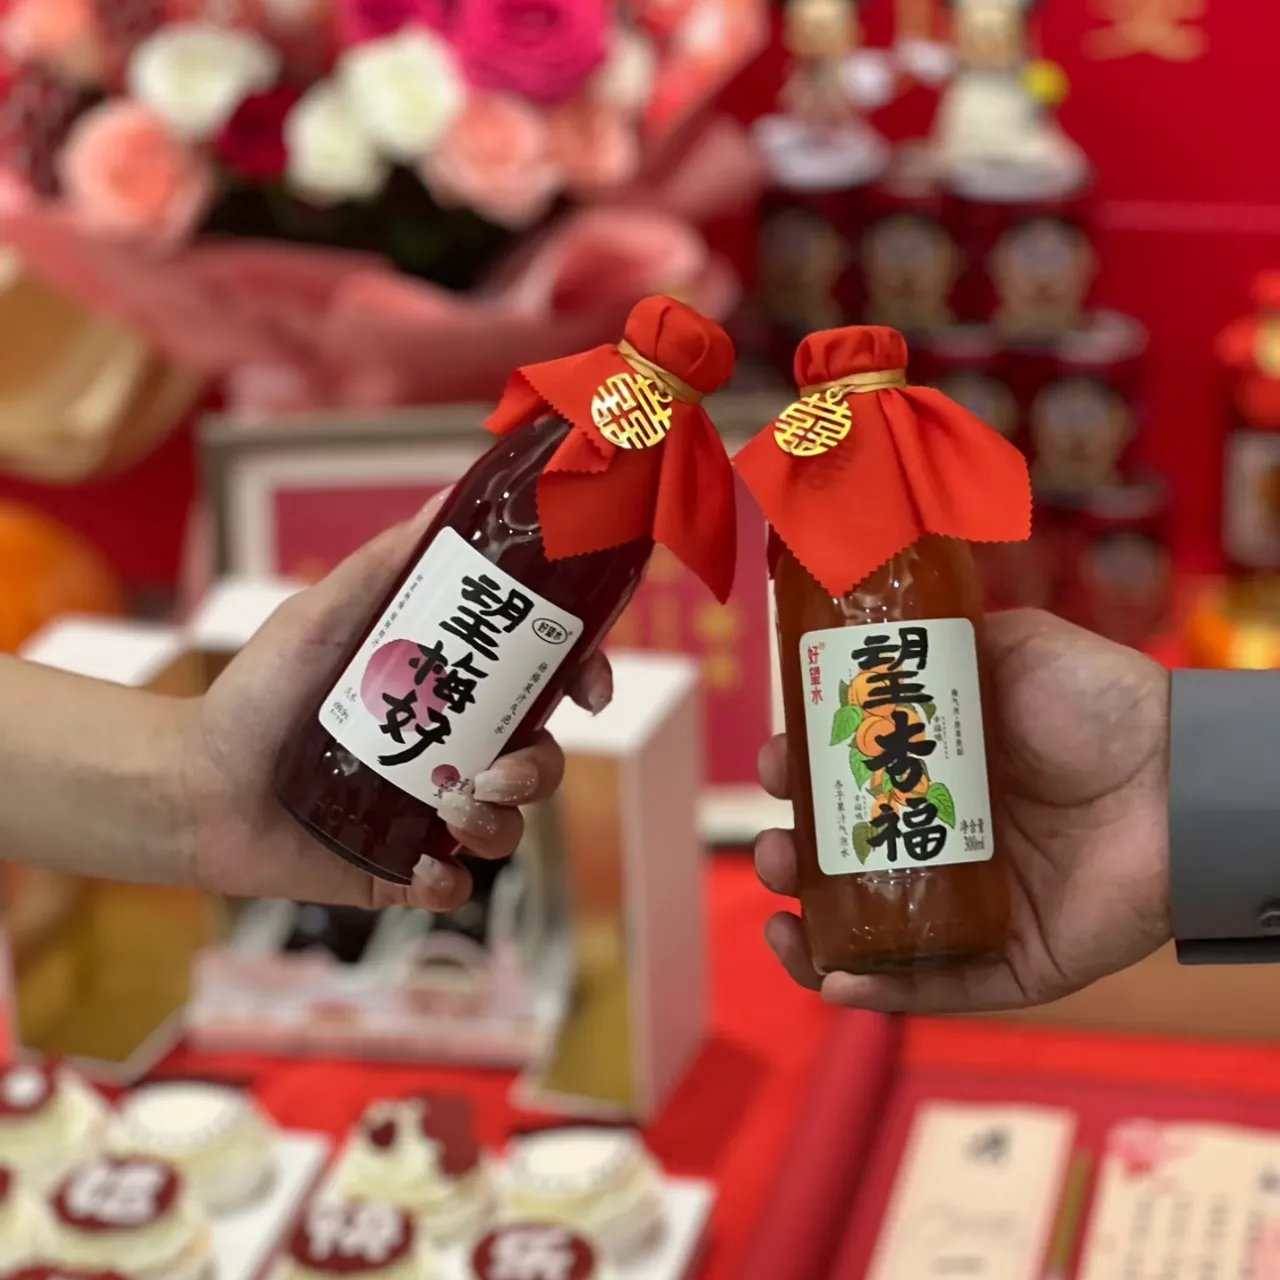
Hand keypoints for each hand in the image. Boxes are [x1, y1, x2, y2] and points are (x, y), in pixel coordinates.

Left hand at [183, 494, 611, 913]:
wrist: (193, 780)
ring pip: (507, 826)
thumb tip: (446, 501)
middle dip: (542, 768)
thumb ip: (385, 565)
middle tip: (501, 769)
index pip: (538, 687)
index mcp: (447, 692)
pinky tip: (423, 866)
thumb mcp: (323, 615)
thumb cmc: (257, 691)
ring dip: (501, 824)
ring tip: (454, 812)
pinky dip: (448, 882)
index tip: (588, 688)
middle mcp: (449, 752)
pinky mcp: (395, 869)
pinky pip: (452, 886)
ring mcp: (426, 814)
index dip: (579, 682)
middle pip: (540, 761)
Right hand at [755, 609, 1169, 1011]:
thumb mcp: (1011, 649)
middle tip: (774, 850)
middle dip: (793, 863)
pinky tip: (836, 977)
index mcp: (942, 776)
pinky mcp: (1016, 962)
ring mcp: (981, 907)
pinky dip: (883, 991)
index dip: (802, 783)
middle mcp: (952, 842)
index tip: (775, 767)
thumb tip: (879, 631)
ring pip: (879, 938)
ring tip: (783, 923)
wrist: (1178, 774)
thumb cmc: (1098, 705)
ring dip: (816, 937)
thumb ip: (949, 643)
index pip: (850, 788)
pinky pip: (941, 986)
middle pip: (849, 867)